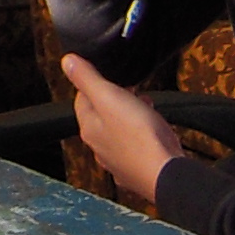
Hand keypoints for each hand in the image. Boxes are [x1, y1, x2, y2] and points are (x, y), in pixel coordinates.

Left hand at [63, 54, 185, 205]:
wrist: (167, 173)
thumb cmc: (140, 137)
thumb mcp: (109, 97)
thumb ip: (87, 78)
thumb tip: (67, 61)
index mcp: (90, 129)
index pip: (81, 100)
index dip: (94, 83)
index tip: (107, 74)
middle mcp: (100, 148)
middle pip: (101, 117)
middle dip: (115, 100)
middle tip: (130, 90)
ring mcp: (119, 162)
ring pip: (119, 133)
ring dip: (130, 117)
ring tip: (145, 107)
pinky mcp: (138, 170)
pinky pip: (137, 147)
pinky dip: (143, 135)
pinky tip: (155, 132)